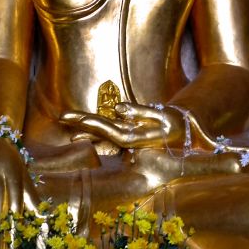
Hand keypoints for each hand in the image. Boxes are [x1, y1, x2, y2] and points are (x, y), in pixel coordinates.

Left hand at [60, 102, 186, 149]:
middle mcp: (127, 139)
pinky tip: (85, 133)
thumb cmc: (175, 125)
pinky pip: (110, 134)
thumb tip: (118, 108)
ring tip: (68, 123)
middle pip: (100, 131)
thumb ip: (140, 113)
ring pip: (102, 133)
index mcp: (134, 137)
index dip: (93, 124)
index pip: (108, 130)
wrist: (185, 135)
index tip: (78, 119)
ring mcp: (128, 137)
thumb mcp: (163, 118)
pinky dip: (97, 132)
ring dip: (85, 128)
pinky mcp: (130, 134)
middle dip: (82, 124)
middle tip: (62, 116)